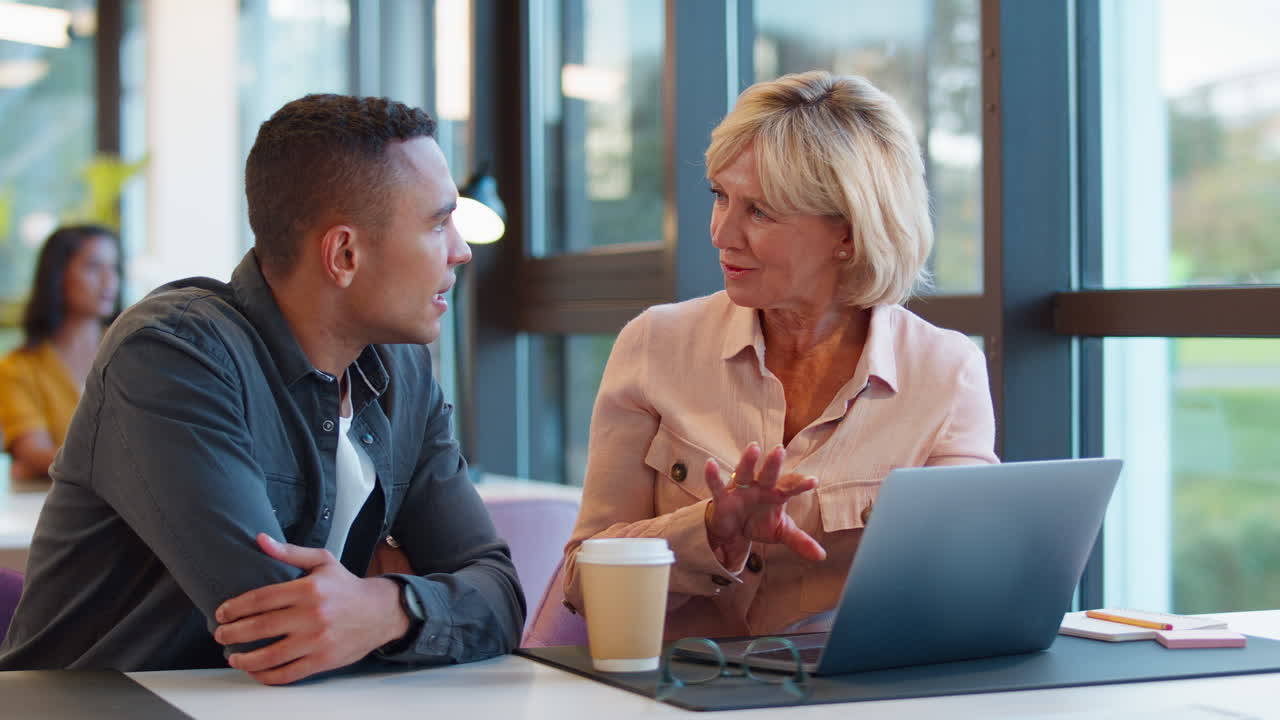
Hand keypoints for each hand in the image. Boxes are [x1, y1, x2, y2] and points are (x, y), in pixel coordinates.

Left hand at [214, 533, 409, 684]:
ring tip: (233, 657)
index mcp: (308, 589)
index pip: (260, 598)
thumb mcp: (322, 561)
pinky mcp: (322, 660)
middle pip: (259, 627)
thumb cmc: (347, 587)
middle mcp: (312, 615)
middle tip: (220, 635)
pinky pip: (288, 673)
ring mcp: (317, 640)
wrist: (380, 611)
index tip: (222, 613)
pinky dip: (267, 675)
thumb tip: (261, 540)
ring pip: (270, 655)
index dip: (235, 607)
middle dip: (232, 633)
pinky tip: (256, 671)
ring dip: (244, 659)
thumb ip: (289, 552)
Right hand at [704, 443, 826, 561]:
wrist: (733, 528)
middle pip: (769, 474)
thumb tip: (822, 556)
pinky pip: (717, 486)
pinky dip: (713, 476)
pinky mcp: (723, 498)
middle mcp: (760, 487)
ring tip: (753, 448)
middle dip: (773, 463)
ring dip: (748, 461)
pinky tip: (710, 463)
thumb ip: (800, 541)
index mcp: (777, 493)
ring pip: (745, 473)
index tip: (813, 482)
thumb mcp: (780, 531)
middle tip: (780, 450)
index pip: (790, 486)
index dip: (800, 484)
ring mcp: (741, 490)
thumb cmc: (760, 522)